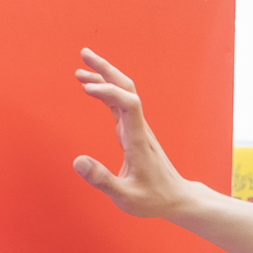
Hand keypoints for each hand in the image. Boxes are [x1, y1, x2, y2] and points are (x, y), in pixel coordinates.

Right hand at [70, 50, 194, 219]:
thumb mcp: (125, 197)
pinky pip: (120, 105)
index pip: (128, 103)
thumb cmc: (153, 199)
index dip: (108, 90)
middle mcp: (139, 128)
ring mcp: (138, 128)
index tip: (86, 88)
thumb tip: (77, 161)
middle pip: (126, 88)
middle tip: (84, 54)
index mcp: (137, 140)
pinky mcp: (135, 132)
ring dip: (104, 78)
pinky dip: (106, 93)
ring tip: (81, 68)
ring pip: (123, 93)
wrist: (176, 198)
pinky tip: (93, 90)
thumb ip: (101, 179)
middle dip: (106, 69)